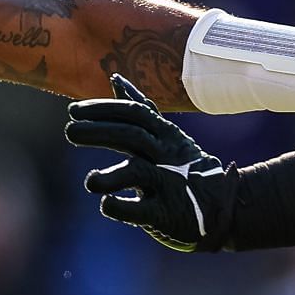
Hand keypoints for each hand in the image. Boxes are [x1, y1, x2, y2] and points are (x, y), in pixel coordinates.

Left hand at [65, 75, 235, 250]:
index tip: (73, 111)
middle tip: (70, 131)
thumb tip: (115, 79)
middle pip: (132, 136)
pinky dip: (118, 206)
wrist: (225, 209)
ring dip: (109, 176)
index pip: (134, 113)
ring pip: (137, 172)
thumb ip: (139, 110)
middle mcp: (167, 157)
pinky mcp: (166, 215)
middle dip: (98, 131)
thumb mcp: (166, 135)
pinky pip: (140, 210)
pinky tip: (106, 203)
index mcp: (166, 137)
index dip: (103, 109)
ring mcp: (169, 185)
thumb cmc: (185, 170)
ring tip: (91, 181)